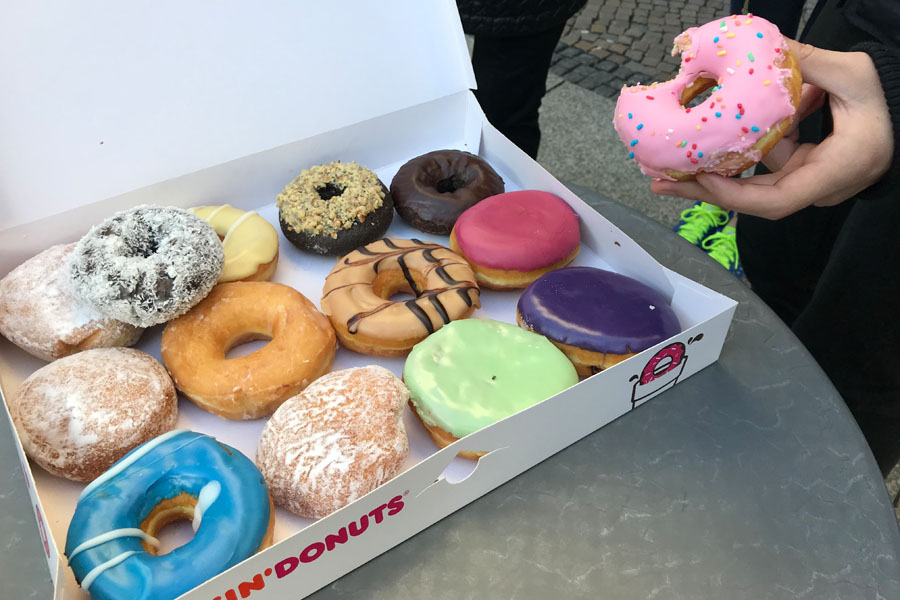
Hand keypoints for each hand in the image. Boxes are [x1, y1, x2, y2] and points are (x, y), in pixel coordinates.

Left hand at [650, 39, 893, 218]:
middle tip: (659, 181)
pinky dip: (730, 158)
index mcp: (834, 171)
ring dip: (708, 176)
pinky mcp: (796, 170)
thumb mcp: (856, 74)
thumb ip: (812, 63)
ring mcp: (804, 181)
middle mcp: (816, 186)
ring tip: (663, 168)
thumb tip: (771, 47)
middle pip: (752, 201)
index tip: (703, 178)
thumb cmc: (888, 99)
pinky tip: (695, 151)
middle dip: (705, 191)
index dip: (737, 195)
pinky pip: (758, 169)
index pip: (778, 201)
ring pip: (750, 187)